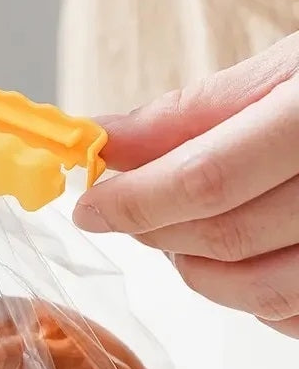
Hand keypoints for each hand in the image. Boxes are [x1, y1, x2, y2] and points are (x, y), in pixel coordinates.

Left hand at [73, 34, 298, 338]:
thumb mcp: (290, 69)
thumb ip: (194, 110)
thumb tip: (107, 140)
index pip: (207, 180)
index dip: (134, 202)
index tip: (89, 207)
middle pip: (227, 239)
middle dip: (155, 231)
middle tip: (124, 211)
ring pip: (263, 293)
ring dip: (199, 272)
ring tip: (180, 235)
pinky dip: (255, 300)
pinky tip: (245, 260)